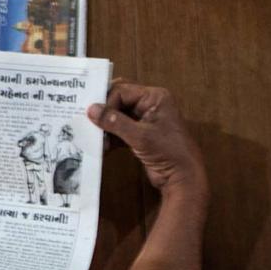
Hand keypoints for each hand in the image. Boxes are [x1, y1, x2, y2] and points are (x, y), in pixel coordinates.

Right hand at [89, 81, 206, 197]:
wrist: (183, 178)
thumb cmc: (168, 152)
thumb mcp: (140, 135)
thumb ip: (115, 122)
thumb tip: (91, 110)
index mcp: (155, 97)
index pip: (123, 91)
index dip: (107, 102)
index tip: (93, 116)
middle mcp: (151, 105)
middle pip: (120, 101)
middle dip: (105, 112)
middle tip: (86, 121)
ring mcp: (146, 121)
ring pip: (119, 117)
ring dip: (106, 127)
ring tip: (94, 137)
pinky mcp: (142, 136)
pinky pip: (122, 131)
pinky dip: (112, 138)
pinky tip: (102, 147)